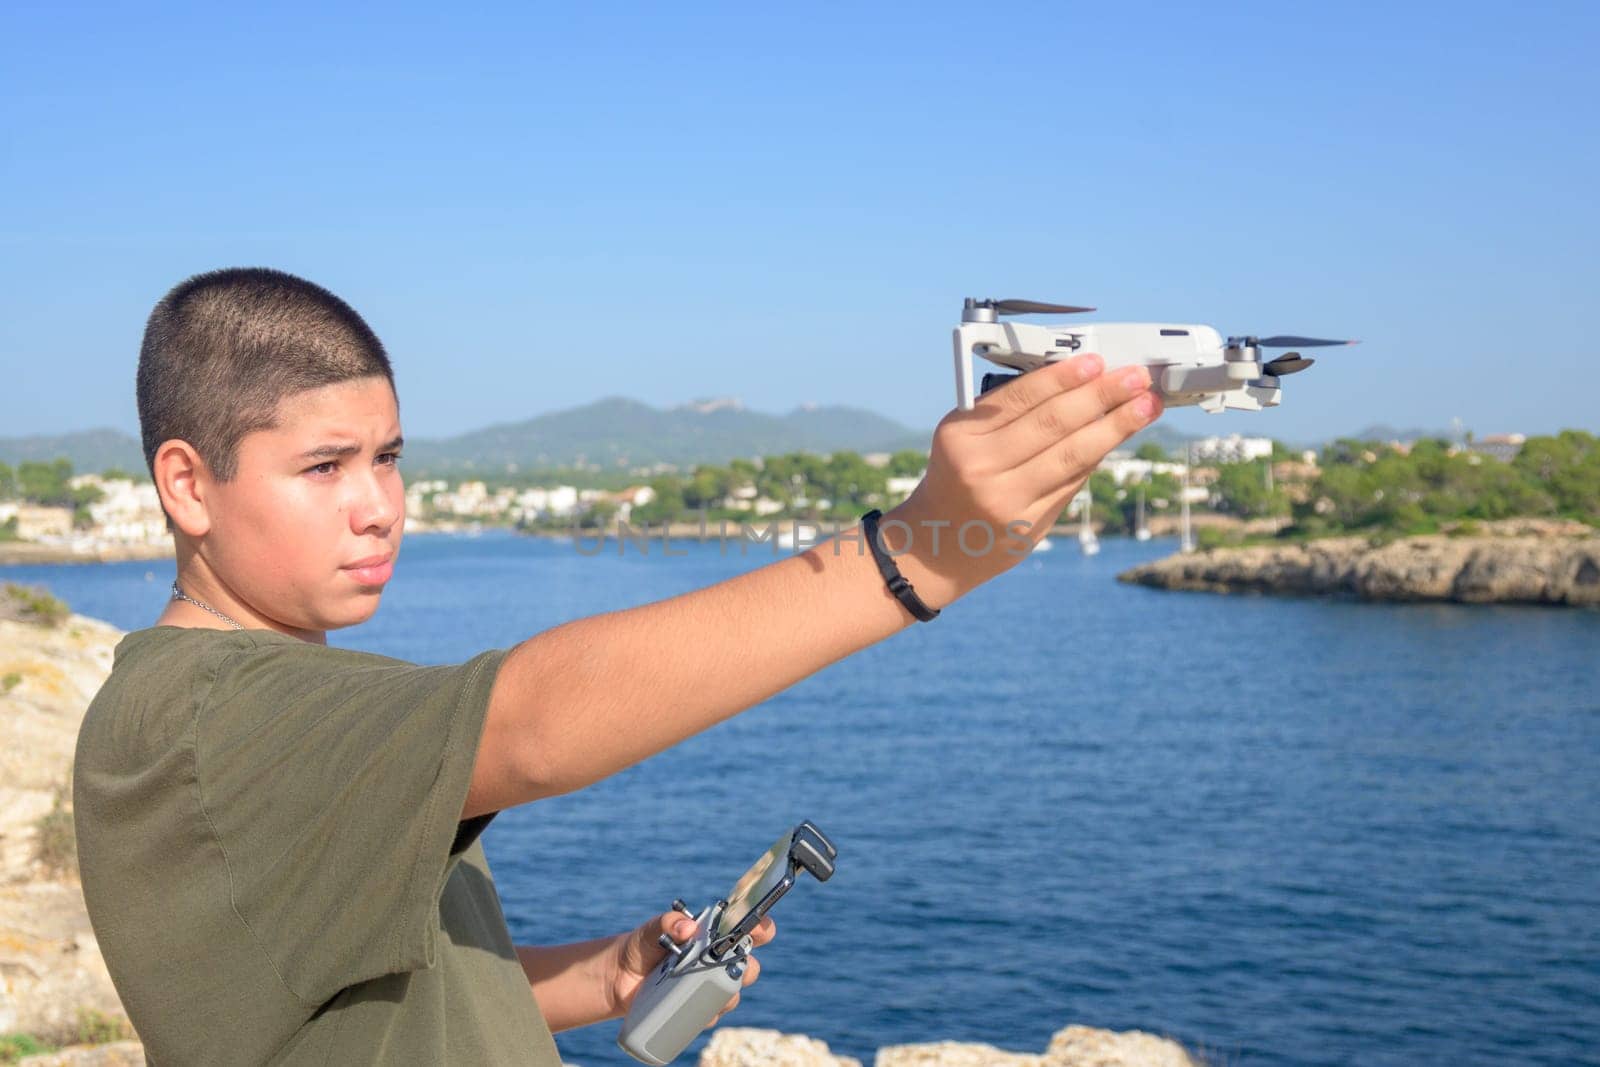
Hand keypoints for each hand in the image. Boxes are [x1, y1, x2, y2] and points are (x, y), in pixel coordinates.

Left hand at [607, 909, 777, 1025]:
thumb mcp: (651, 929)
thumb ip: (667, 922)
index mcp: (714, 936)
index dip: (761, 929)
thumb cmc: (641, 947)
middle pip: (749, 966)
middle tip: (725, 967)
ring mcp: (707, 986)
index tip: (759, 931)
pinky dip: (708, 1014)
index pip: (748, 930)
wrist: (619, 978)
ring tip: (702, 990)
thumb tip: (687, 928)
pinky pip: (712, 1014)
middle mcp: (717, 961)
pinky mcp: (696, 1007)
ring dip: (726, 995)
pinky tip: (695, 1011)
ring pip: (733, 994)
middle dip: (746, 968)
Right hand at [888, 353, 1160, 605]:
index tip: (1097, 362)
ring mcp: (1007, 501)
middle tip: (1136, 379)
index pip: (1020, 398)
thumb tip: (1075, 387)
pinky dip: (1096, 458)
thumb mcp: (963, 439)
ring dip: (1115, 428)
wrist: (935, 546)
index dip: (1063, 377)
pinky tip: (1116, 438)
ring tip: (1145, 407)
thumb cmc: (956, 478)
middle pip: (1053, 424)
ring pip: (1072, 456)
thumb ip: (1007, 414)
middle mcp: (981, 468)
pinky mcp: (1029, 527)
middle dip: (1101, 396)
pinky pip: (1071, 484)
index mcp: (960, 436)